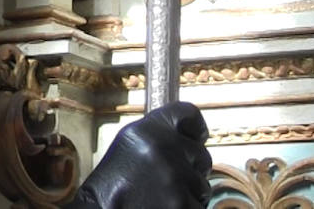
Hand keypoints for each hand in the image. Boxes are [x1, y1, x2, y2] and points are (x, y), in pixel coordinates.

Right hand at [66, 102, 212, 208]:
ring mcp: (174, 179)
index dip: (195, 129)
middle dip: (191, 168)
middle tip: (167, 180)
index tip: (196, 137)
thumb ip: (157, 136)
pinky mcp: (182, 205)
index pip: (188, 114)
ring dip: (188, 192)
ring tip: (161, 197)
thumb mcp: (128, 146)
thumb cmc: (111, 187)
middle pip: (201, 154)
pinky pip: (198, 205)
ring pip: (202, 184)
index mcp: (146, 131)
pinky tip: (165, 208)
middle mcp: (162, 149)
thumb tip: (187, 134)